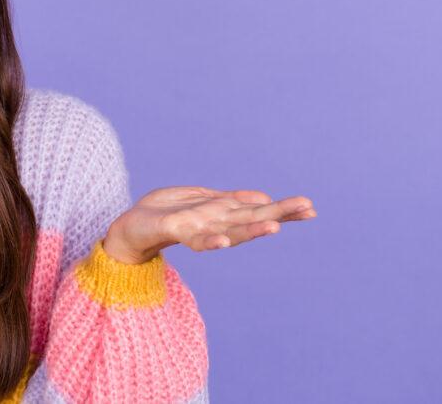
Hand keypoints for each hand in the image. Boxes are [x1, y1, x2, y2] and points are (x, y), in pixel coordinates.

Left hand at [102, 186, 316, 263]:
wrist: (130, 227)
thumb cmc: (167, 213)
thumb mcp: (202, 199)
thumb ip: (231, 200)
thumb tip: (264, 199)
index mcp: (222, 215)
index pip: (258, 211)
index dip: (283, 209)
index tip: (310, 206)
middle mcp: (216, 225)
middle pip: (252, 220)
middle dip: (280, 215)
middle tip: (309, 210)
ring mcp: (198, 230)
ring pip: (230, 230)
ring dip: (251, 230)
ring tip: (274, 227)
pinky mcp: (175, 231)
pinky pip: (194, 238)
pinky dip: (210, 241)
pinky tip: (224, 241)